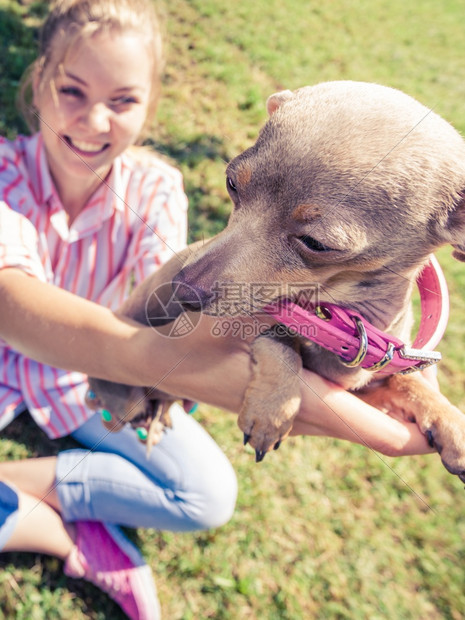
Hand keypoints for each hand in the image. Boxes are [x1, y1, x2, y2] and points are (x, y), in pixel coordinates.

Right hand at [148, 314, 433, 456]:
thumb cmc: (191, 339)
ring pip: (351, 420)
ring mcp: (289, 414)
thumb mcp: (237, 315)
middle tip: (440, 411)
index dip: (414, 434)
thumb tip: (340, 286)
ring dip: (385, 410)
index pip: (371, 429)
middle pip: (369, 429)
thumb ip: (286, 305)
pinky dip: (359, 400)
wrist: (155, 362)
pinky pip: (332, 409)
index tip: (444, 434)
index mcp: (298, 398)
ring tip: (416, 393)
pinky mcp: (281, 403)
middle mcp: (300, 414)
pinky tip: (369, 378)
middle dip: (407, 420)